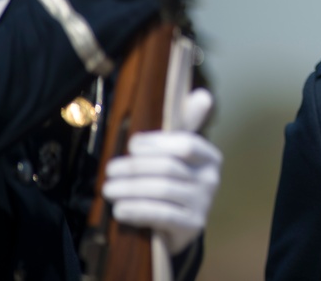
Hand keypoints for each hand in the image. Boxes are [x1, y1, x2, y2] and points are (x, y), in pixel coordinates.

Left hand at [103, 88, 221, 254]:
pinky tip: (120, 209)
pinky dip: (137, 210)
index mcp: (210, 157)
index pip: (185, 144)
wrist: (182, 226)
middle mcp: (211, 179)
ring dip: (130, 189)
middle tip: (110, 170)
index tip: (132, 145)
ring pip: (162, 190)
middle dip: (135, 167)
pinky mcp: (192, 226)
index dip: (156, 143)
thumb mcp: (181, 155)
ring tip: (108, 189)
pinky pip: (161, 215)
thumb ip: (185, 126)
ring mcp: (203, 203)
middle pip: (169, 167)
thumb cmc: (176, 183)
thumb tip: (202, 95)